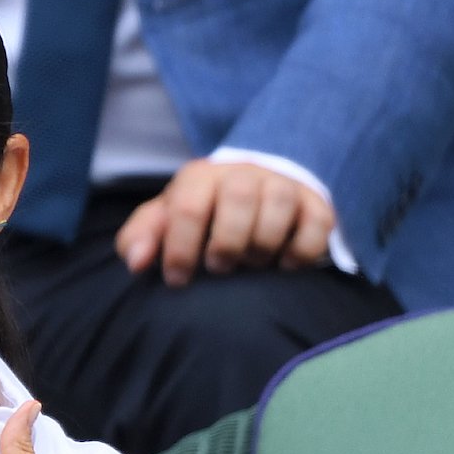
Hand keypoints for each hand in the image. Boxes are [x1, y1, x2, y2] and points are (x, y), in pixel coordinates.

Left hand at [116, 160, 334, 285]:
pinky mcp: (315, 204)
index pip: (189, 206)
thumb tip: (137, 262)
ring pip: (279, 206)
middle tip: (218, 267)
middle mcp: (243, 173)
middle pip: (238, 198)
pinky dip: (301, 252)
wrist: (250, 193)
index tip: (178, 279)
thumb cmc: (199, 215)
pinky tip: (283, 266)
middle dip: (226, 243)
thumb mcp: (164, 222)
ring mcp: (282, 185)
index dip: (180, 249)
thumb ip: (140, 238)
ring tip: (250, 264)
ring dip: (262, 245)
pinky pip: (317, 225)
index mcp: (200, 177)